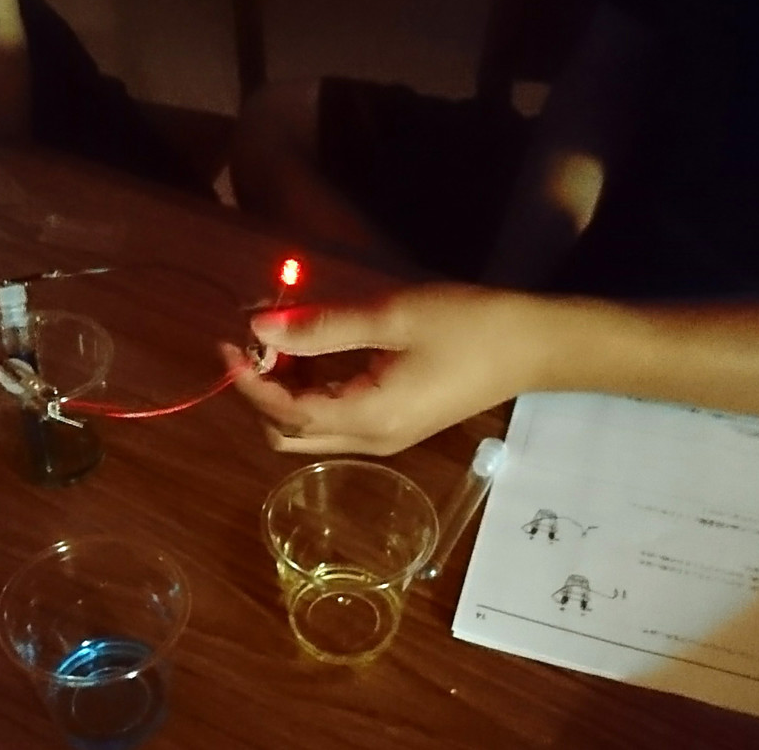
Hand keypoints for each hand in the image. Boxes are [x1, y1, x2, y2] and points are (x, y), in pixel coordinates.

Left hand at [221, 283, 546, 454]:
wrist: (532, 346)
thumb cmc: (466, 327)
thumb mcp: (391, 317)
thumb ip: (321, 326)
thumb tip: (259, 326)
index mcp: (367, 418)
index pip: (285, 412)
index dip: (248, 381)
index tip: (226, 343)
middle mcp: (370, 440)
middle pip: (291, 433)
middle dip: (263, 391)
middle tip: (260, 339)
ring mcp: (385, 436)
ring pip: (313, 427)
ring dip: (288, 388)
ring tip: (287, 336)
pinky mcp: (397, 423)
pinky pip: (338, 416)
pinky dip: (314, 389)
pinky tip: (318, 350)